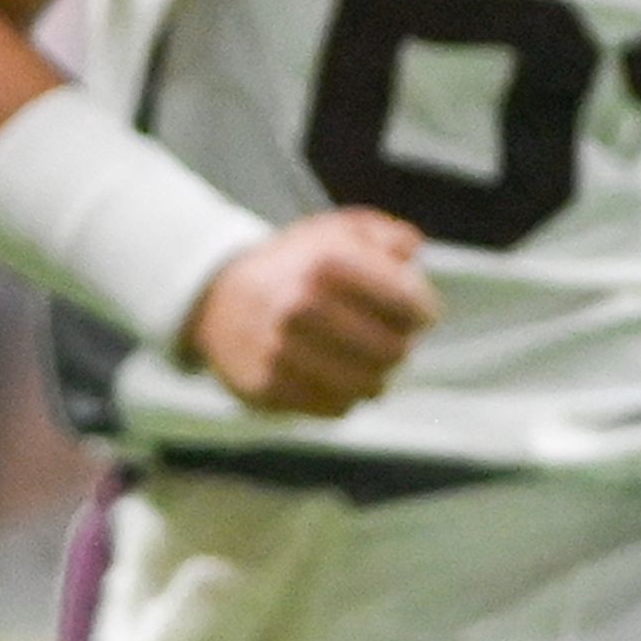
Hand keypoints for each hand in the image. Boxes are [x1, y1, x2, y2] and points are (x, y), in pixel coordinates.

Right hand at [183, 208, 438, 416]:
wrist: (217, 297)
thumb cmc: (295, 265)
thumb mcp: (336, 232)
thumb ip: (385, 235)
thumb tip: (411, 251)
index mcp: (325, 261)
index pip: (407, 302)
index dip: (423, 312)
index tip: (418, 315)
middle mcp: (298, 304)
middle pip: (393, 350)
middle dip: (400, 348)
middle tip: (392, 343)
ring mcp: (279, 350)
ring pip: (368, 386)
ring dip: (376, 378)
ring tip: (370, 366)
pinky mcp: (265, 387)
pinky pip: (335, 408)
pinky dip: (345, 397)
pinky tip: (337, 379)